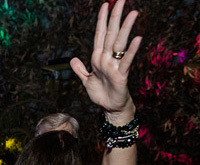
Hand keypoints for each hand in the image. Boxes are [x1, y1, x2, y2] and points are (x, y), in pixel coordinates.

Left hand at [69, 0, 140, 119]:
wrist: (110, 108)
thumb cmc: (101, 93)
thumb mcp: (86, 80)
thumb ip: (80, 69)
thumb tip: (73, 59)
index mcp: (98, 57)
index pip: (100, 34)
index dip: (101, 20)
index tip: (105, 4)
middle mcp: (107, 58)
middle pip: (111, 33)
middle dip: (115, 17)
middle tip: (121, 0)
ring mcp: (115, 65)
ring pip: (120, 43)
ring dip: (126, 28)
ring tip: (133, 13)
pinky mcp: (121, 75)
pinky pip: (126, 60)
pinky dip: (131, 50)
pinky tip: (137, 38)